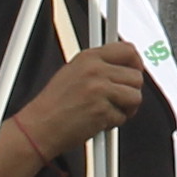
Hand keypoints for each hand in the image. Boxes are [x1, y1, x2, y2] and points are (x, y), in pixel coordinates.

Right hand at [5, 39, 149, 159]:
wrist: (40, 126)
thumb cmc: (53, 105)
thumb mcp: (72, 72)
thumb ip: (98, 66)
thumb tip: (122, 67)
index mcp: (88, 57)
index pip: (128, 50)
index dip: (136, 63)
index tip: (135, 71)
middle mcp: (95, 70)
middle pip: (136, 76)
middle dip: (131, 91)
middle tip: (119, 100)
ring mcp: (100, 90)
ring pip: (135, 97)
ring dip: (126, 108)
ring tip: (108, 111)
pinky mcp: (102, 111)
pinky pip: (123, 117)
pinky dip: (113, 123)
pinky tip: (97, 121)